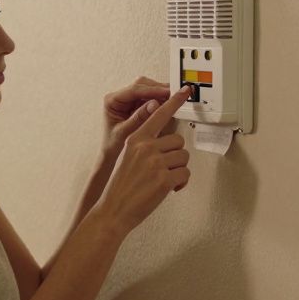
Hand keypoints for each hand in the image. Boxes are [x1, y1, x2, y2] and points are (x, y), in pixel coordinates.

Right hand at [94, 84, 193, 235]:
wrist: (113, 209)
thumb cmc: (121, 186)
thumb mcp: (128, 157)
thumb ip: (145, 145)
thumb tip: (167, 142)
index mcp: (135, 139)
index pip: (159, 115)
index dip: (174, 101)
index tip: (185, 90)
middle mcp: (146, 147)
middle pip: (178, 141)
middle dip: (175, 156)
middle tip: (163, 169)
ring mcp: (155, 163)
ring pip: (183, 158)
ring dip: (178, 170)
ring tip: (163, 180)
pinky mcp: (165, 179)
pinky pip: (185, 174)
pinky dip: (181, 183)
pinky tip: (168, 189)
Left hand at [102, 77, 171, 153]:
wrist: (111, 154)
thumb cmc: (113, 144)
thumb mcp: (124, 132)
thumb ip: (138, 118)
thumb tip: (154, 105)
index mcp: (112, 100)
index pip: (134, 90)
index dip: (152, 90)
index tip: (166, 93)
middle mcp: (120, 97)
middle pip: (142, 85)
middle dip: (158, 89)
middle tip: (174, 94)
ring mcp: (129, 100)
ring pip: (148, 89)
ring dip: (161, 93)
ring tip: (174, 99)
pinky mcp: (137, 105)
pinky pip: (151, 98)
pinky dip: (161, 100)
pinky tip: (169, 104)